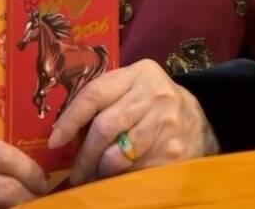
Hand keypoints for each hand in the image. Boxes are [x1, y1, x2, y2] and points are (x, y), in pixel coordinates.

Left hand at [47, 59, 218, 184]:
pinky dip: (121, 180)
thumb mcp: (133, 87)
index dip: (71, 118)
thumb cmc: (154, 102)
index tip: (55, 139)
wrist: (199, 121)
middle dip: (84, 154)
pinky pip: (136, 172)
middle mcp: (153, 96)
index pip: (95, 94)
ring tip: (95, 175)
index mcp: (138, 74)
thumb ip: (106, 96)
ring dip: (100, 171)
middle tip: (75, 170)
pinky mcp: (173, 153)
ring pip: (118, 156)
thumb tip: (64, 127)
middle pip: (105, 127)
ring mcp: (165, 125)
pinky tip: (118, 179)